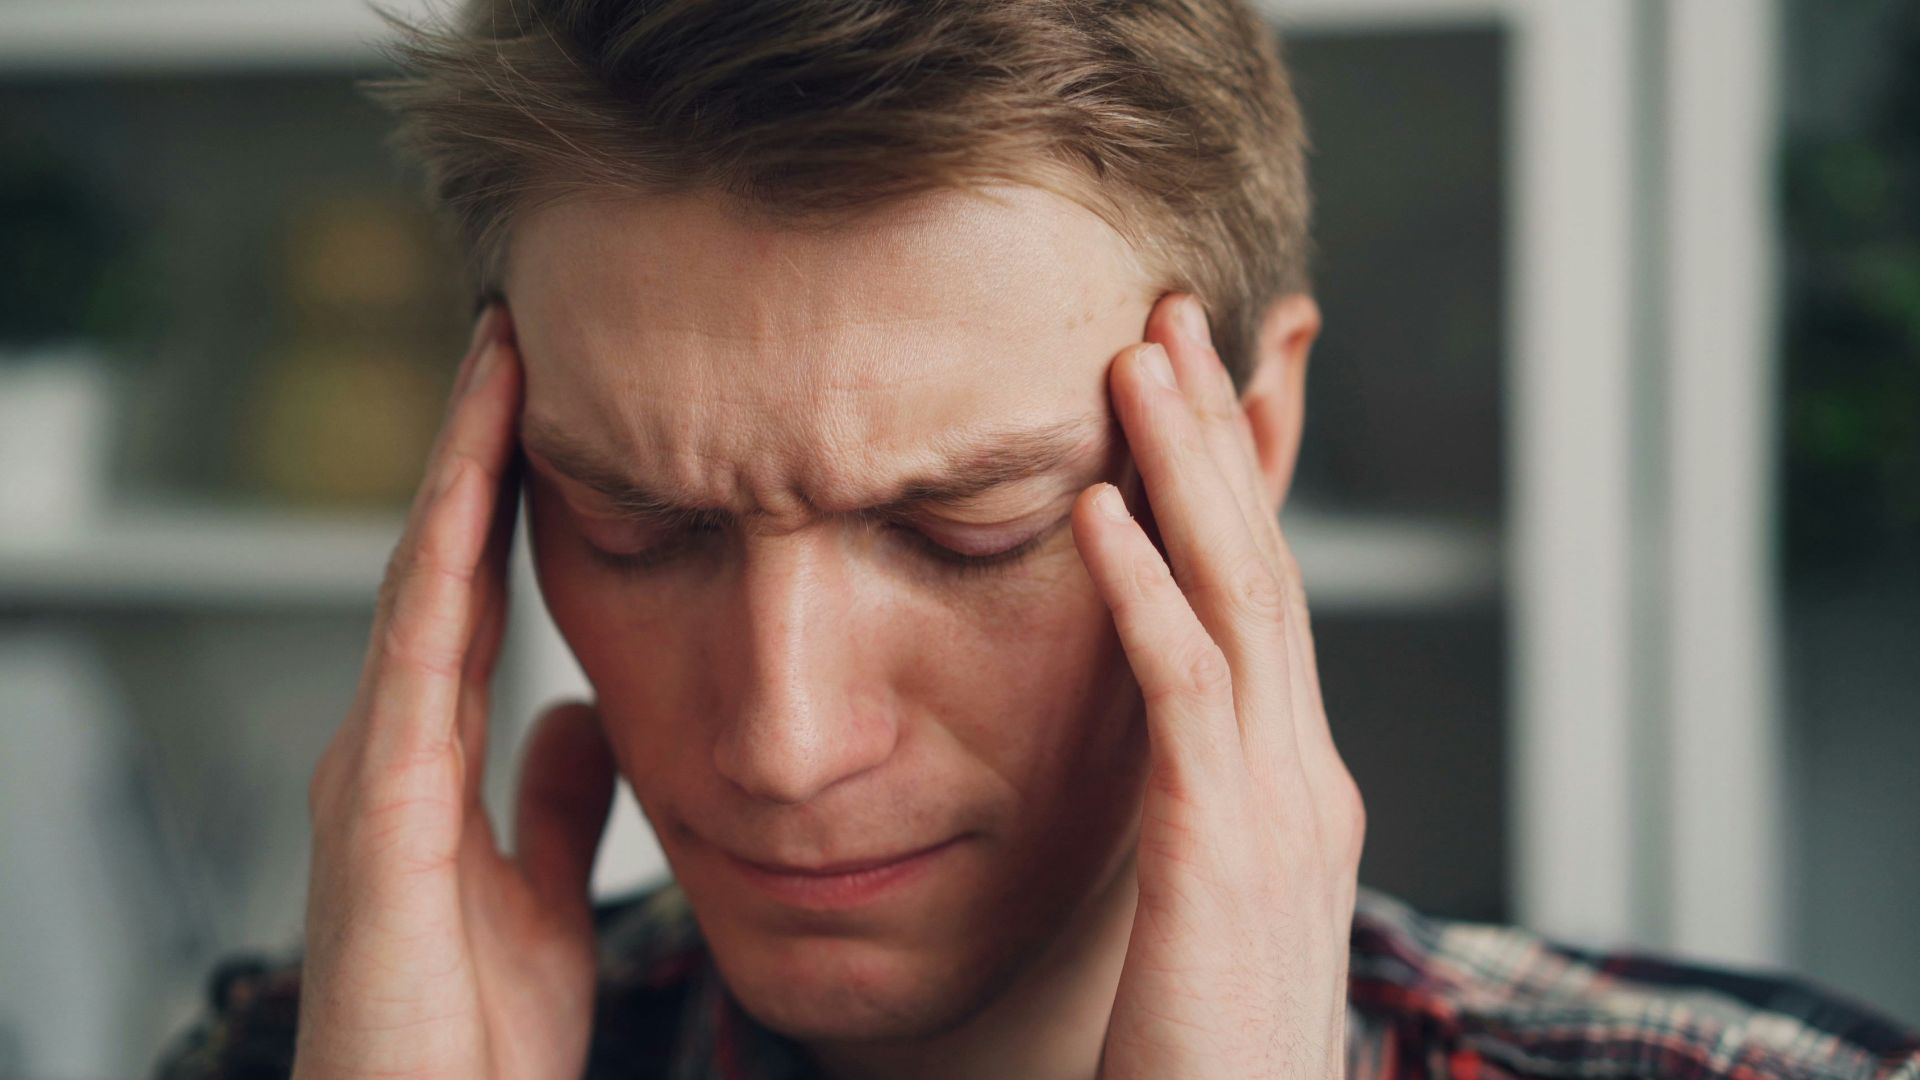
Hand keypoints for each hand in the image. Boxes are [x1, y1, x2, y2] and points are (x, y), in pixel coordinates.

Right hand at [293, 306, 618, 1079]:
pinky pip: (415, 662)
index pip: (474, 594)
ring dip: (456, 470)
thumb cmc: (471, 1039)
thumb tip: (576, 715)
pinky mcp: (376, 816)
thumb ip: (554, 804)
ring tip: (499, 361)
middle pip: (438, 564)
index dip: (505, 496)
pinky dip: (442, 565)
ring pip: (418, 584)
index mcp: (430, 761)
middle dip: (475, 449)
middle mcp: (389, 748)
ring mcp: (373, 774)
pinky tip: (473, 486)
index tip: (552, 400)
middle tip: (517, 332)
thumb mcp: (541, 898)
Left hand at [1072, 294, 1365, 1078]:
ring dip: (1186, 472)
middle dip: (1218, 436)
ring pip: (1239, 600)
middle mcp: (1308, 780)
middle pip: (1266, 568)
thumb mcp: (1211, 913)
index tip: (1189, 387)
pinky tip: (1094, 512)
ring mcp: (1280, 814)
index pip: (1269, 603)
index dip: (1233, 485)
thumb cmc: (1206, 1055)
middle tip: (1170, 317)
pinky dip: (1141, 592)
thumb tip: (1165, 752)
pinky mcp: (1222, 856)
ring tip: (1137, 362)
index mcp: (1299, 790)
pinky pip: (1184, 694)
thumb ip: (1201, 821)